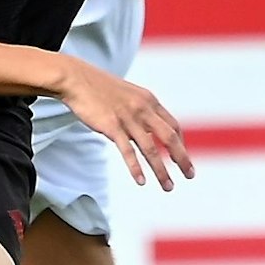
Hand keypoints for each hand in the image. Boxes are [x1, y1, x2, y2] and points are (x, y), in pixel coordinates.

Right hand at [55, 59, 192, 191]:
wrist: (75, 78)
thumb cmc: (98, 87)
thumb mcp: (127, 94)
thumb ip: (140, 110)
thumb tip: (147, 130)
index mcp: (148, 100)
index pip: (173, 125)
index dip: (181, 144)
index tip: (182, 158)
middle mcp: (142, 109)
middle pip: (170, 138)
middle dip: (182, 159)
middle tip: (189, 175)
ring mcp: (128, 118)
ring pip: (151, 149)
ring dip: (162, 170)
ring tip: (168, 187)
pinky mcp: (111, 126)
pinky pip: (127, 151)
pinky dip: (136, 168)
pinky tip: (141, 181)